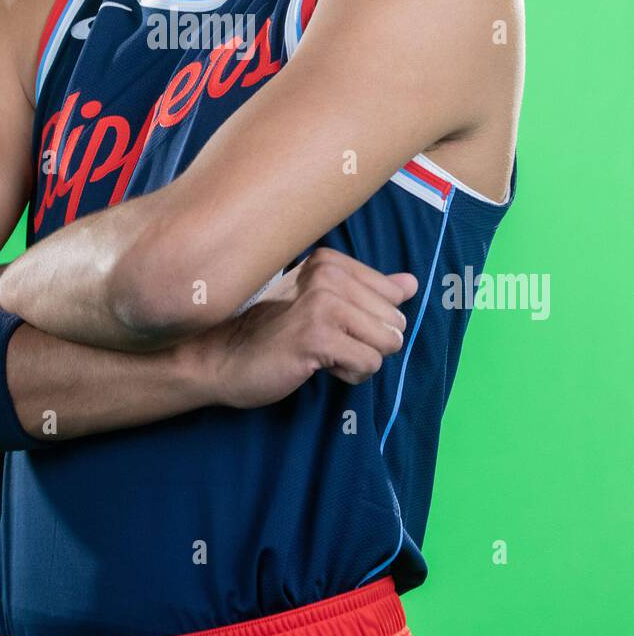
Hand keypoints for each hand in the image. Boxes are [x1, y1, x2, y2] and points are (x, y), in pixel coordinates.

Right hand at [203, 247, 417, 409]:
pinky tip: (318, 366)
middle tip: (325, 343)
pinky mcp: (318, 336)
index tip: (331, 325)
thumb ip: (370, 291)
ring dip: (360, 360)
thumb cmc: (273, 333)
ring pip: (387, 342)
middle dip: (369, 343)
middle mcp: (327, 274)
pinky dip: (350, 374)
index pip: (393, 295)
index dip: (370, 321)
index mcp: (329, 262)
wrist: (223, 357)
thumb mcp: (321, 303)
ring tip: (323, 355)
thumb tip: (411, 283)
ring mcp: (322, 303)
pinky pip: (369, 362)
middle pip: (394, 320)